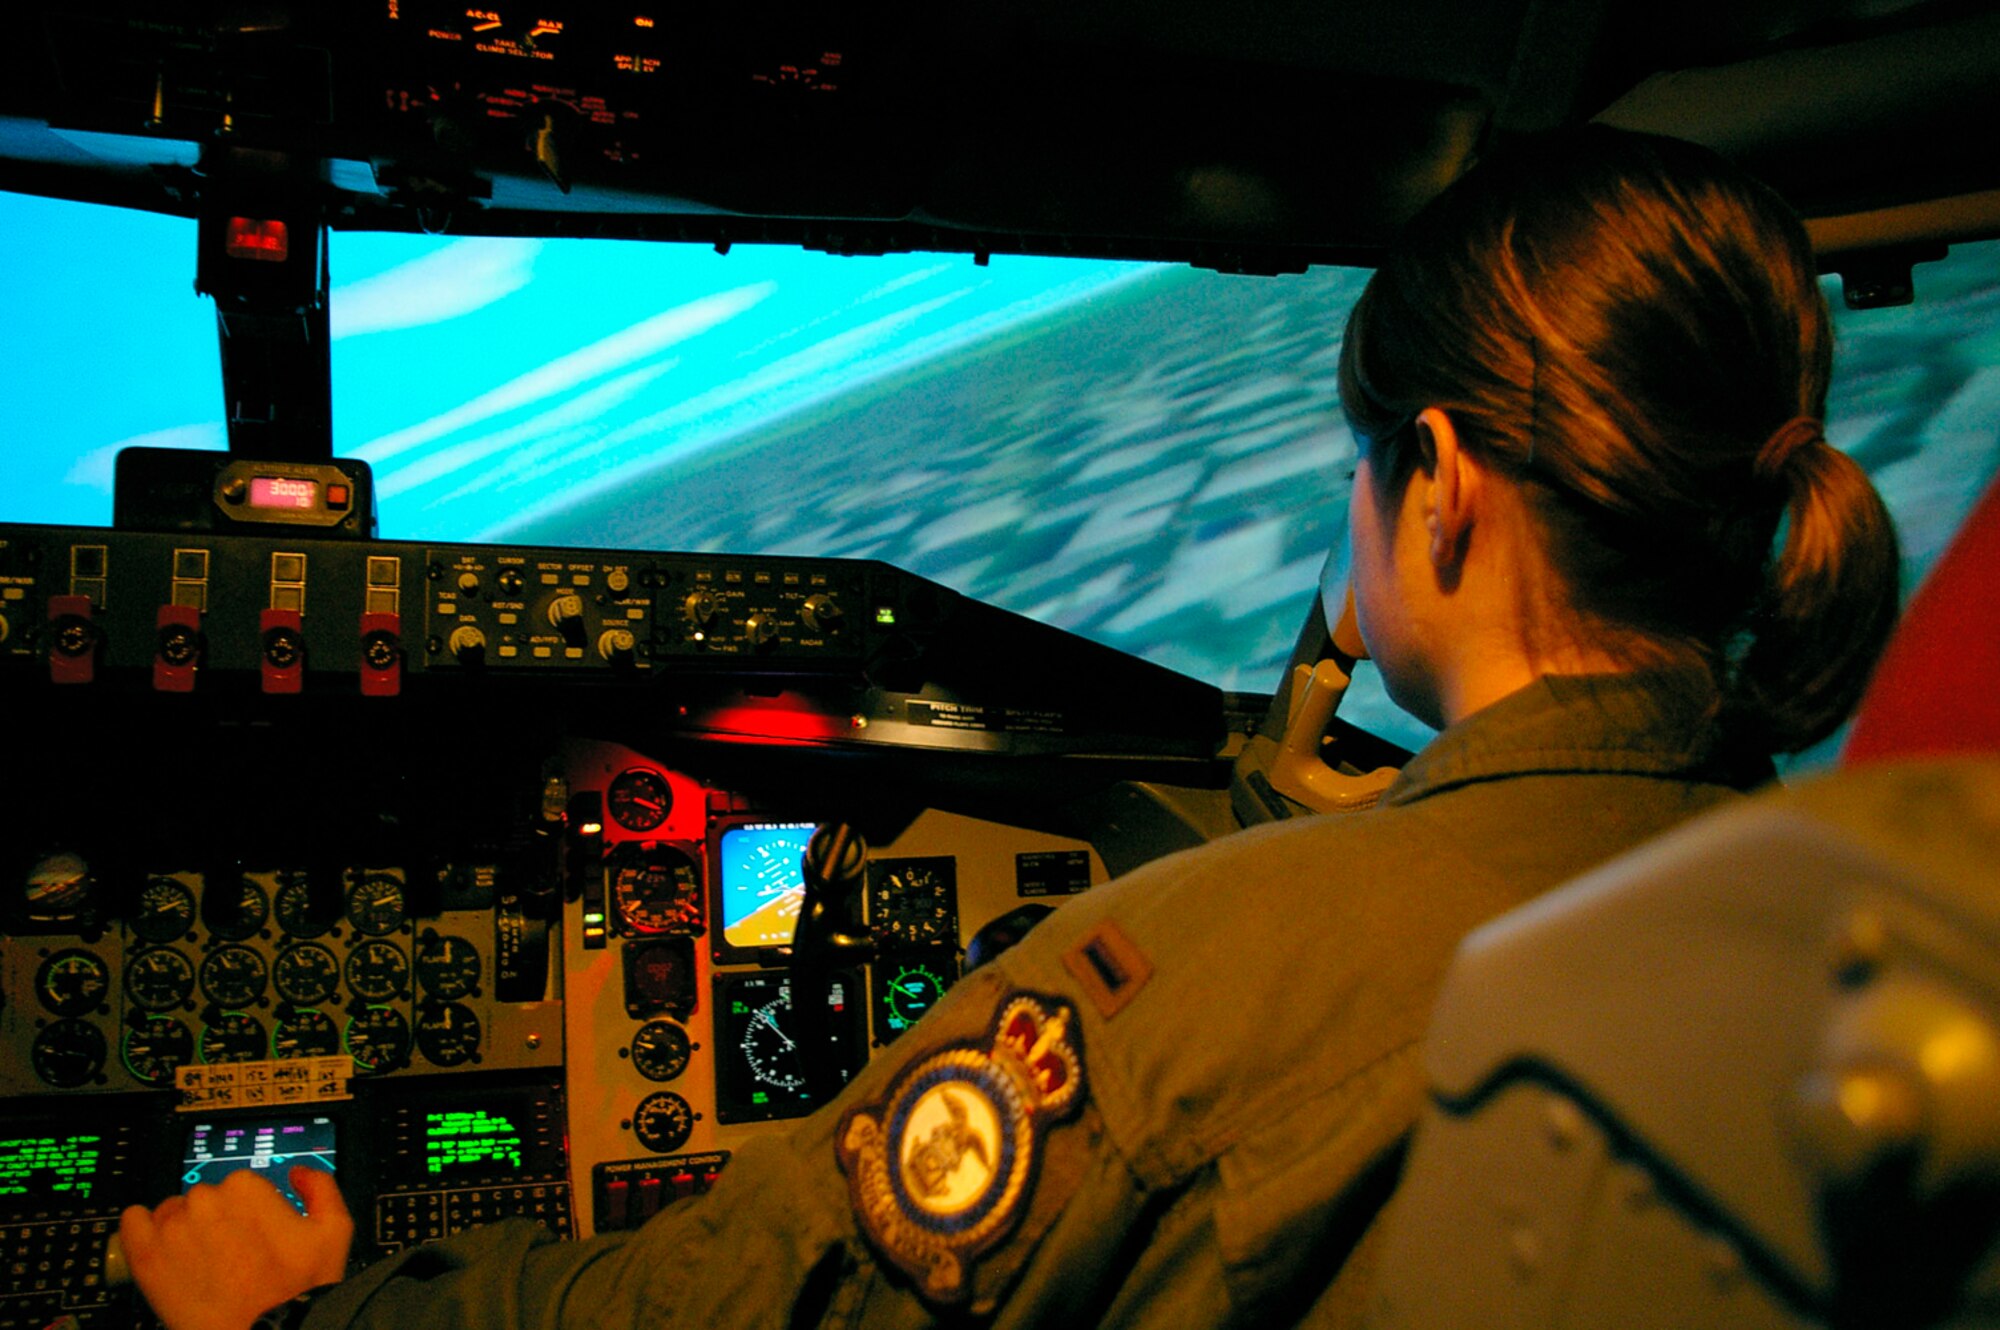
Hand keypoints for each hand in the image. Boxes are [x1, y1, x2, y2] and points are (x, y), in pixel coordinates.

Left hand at [118, 1166, 353, 1329]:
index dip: (245, 1211)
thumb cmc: (298, 1288)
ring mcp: (173, 1227)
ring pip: (169, 1212)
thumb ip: (320, 1187)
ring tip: (197, 1263)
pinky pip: (131, 1222)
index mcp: (247, 1187)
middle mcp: (207, 1200)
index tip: (248, 1234)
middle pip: (201, 1198)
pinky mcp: (146, 1255)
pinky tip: (160, 1250)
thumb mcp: (334, 1230)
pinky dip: (141, 1230)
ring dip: (180, 1230)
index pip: (236, 1185)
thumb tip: (297, 1174)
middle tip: (226, 1255)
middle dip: (212, 1221)